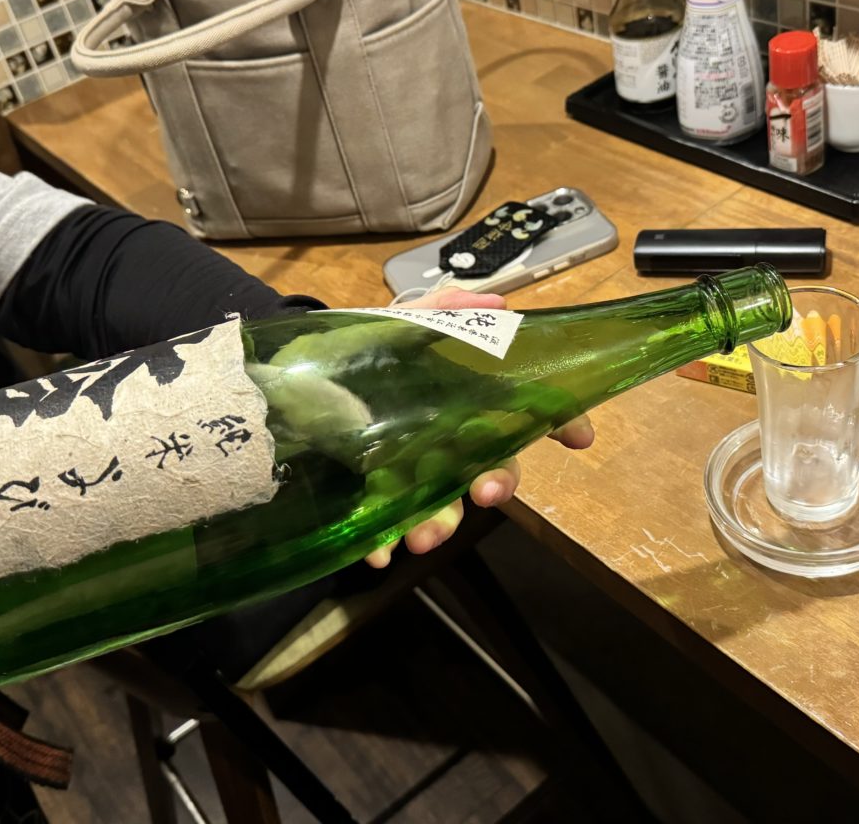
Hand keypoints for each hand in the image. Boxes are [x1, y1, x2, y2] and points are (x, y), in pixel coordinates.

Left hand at [365, 286, 593, 566]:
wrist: (279, 384)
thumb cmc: (347, 352)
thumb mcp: (393, 323)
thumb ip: (444, 312)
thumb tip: (499, 304)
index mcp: (460, 393)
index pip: (521, 407)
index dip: (556, 420)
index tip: (579, 440)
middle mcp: (445, 434)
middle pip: (491, 464)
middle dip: (498, 482)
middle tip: (486, 493)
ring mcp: (411, 468)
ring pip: (446, 502)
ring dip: (443, 522)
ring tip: (423, 536)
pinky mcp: (373, 495)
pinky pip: (389, 526)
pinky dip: (387, 542)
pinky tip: (379, 553)